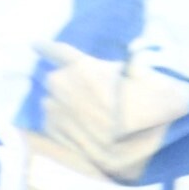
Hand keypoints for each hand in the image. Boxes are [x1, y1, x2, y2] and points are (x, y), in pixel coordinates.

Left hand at [26, 45, 179, 185]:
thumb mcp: (144, 73)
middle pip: (55, 79)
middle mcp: (65, 87)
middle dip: (67, 85)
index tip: (35, 43)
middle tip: (88, 97)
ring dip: (63, 106)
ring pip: (50, 103)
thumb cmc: (153, 104)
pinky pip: (51, 125)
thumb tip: (125, 58)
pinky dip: (62, 125)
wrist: (151, 146)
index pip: (57, 51)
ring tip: (88, 119)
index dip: (46, 46)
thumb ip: (123, 65)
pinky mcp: (57, 136)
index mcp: (84, 68)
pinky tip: (82, 132)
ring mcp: (58, 113)